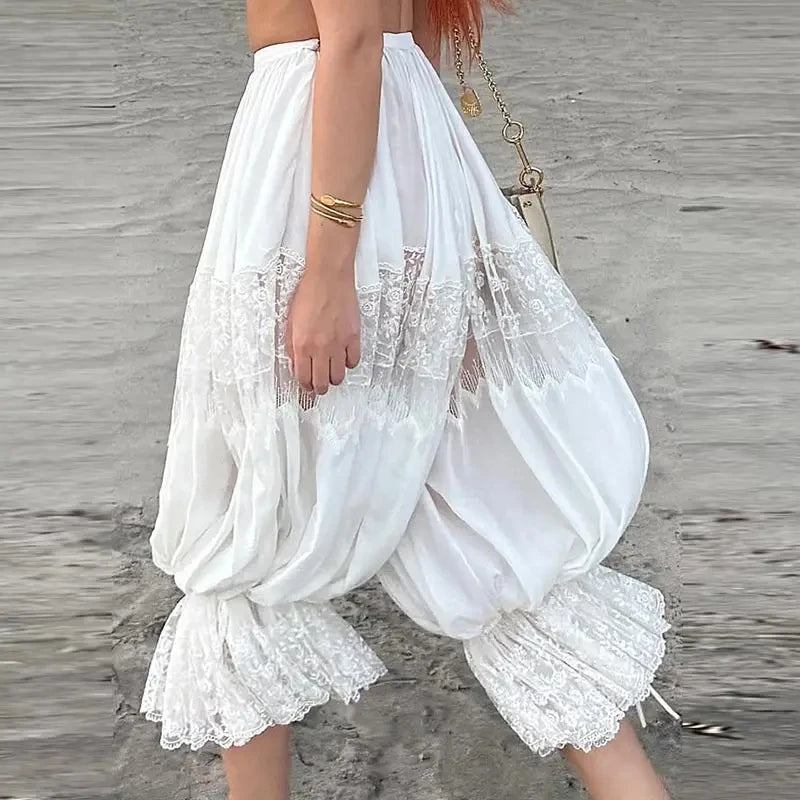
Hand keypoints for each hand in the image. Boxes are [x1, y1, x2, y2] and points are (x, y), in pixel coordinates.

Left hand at [286, 265, 360, 394]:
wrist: (328, 278)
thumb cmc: (309, 294)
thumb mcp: (291, 322)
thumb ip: (293, 346)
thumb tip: (297, 364)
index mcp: (301, 344)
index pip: (304, 378)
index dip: (305, 386)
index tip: (306, 385)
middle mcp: (320, 348)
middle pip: (322, 382)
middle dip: (319, 388)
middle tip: (319, 385)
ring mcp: (338, 344)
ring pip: (338, 377)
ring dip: (334, 378)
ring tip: (331, 373)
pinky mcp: (353, 338)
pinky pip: (353, 362)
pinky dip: (348, 363)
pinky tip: (344, 358)